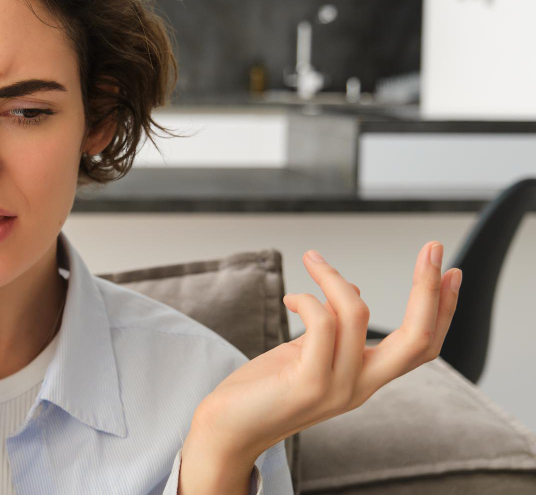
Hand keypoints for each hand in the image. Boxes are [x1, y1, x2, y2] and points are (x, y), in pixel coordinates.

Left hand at [182, 241, 461, 483]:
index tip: (449, 270)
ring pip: (358, 315)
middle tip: (433, 249)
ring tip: (313, 261)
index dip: (442, 308)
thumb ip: (335, 328)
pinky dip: (309, 298)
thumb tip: (351, 288)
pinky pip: (322, 325)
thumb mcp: (310, 352)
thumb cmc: (265, 388)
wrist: (229, 428)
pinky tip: (291, 299)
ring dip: (335, 277)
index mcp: (367, 377)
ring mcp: (337, 387)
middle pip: (417, 338)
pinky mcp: (308, 384)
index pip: (422, 345)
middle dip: (429, 290)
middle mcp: (361, 386)